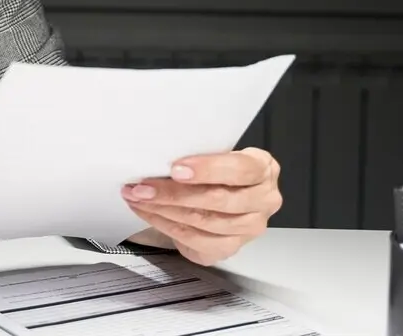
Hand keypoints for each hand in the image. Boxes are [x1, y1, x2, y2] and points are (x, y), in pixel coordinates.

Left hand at [122, 147, 281, 265]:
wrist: (220, 193)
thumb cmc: (215, 170)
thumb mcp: (214, 154)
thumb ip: (198, 154)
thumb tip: (158, 155)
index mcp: (263, 168)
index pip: (240, 169)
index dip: (207, 169)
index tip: (175, 169)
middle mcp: (263, 200)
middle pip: (218, 200)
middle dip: (174, 193)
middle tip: (143, 187)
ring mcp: (249, 228)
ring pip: (204, 222)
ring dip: (164, 210)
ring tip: (138, 198)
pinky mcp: (231, 248)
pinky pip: (196, 240)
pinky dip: (166, 225)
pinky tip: (149, 213)